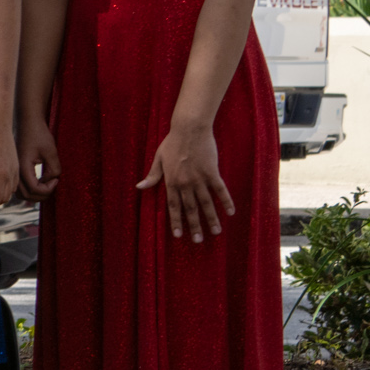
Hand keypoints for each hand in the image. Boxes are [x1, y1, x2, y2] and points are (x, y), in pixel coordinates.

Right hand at [18, 116, 63, 200]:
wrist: (28, 123)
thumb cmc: (39, 134)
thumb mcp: (51, 151)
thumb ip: (54, 169)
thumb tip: (51, 180)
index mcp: (23, 167)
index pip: (34, 189)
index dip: (48, 189)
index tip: (56, 179)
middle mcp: (16, 171)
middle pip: (27, 195)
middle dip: (42, 194)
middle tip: (53, 183)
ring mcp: (14, 171)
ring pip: (22, 194)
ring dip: (35, 194)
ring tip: (46, 184)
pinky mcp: (16, 170)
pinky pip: (21, 187)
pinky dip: (30, 190)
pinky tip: (40, 181)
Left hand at [140, 118, 232, 241]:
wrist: (189, 129)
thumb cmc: (172, 142)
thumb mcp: (158, 159)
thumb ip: (152, 175)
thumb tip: (139, 187)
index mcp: (171, 182)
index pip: (173, 207)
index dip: (176, 221)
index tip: (178, 236)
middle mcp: (185, 184)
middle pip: (190, 209)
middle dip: (194, 226)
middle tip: (198, 241)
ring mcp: (200, 179)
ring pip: (206, 204)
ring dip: (211, 219)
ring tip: (215, 232)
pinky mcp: (212, 173)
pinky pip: (220, 191)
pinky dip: (226, 202)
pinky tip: (231, 213)